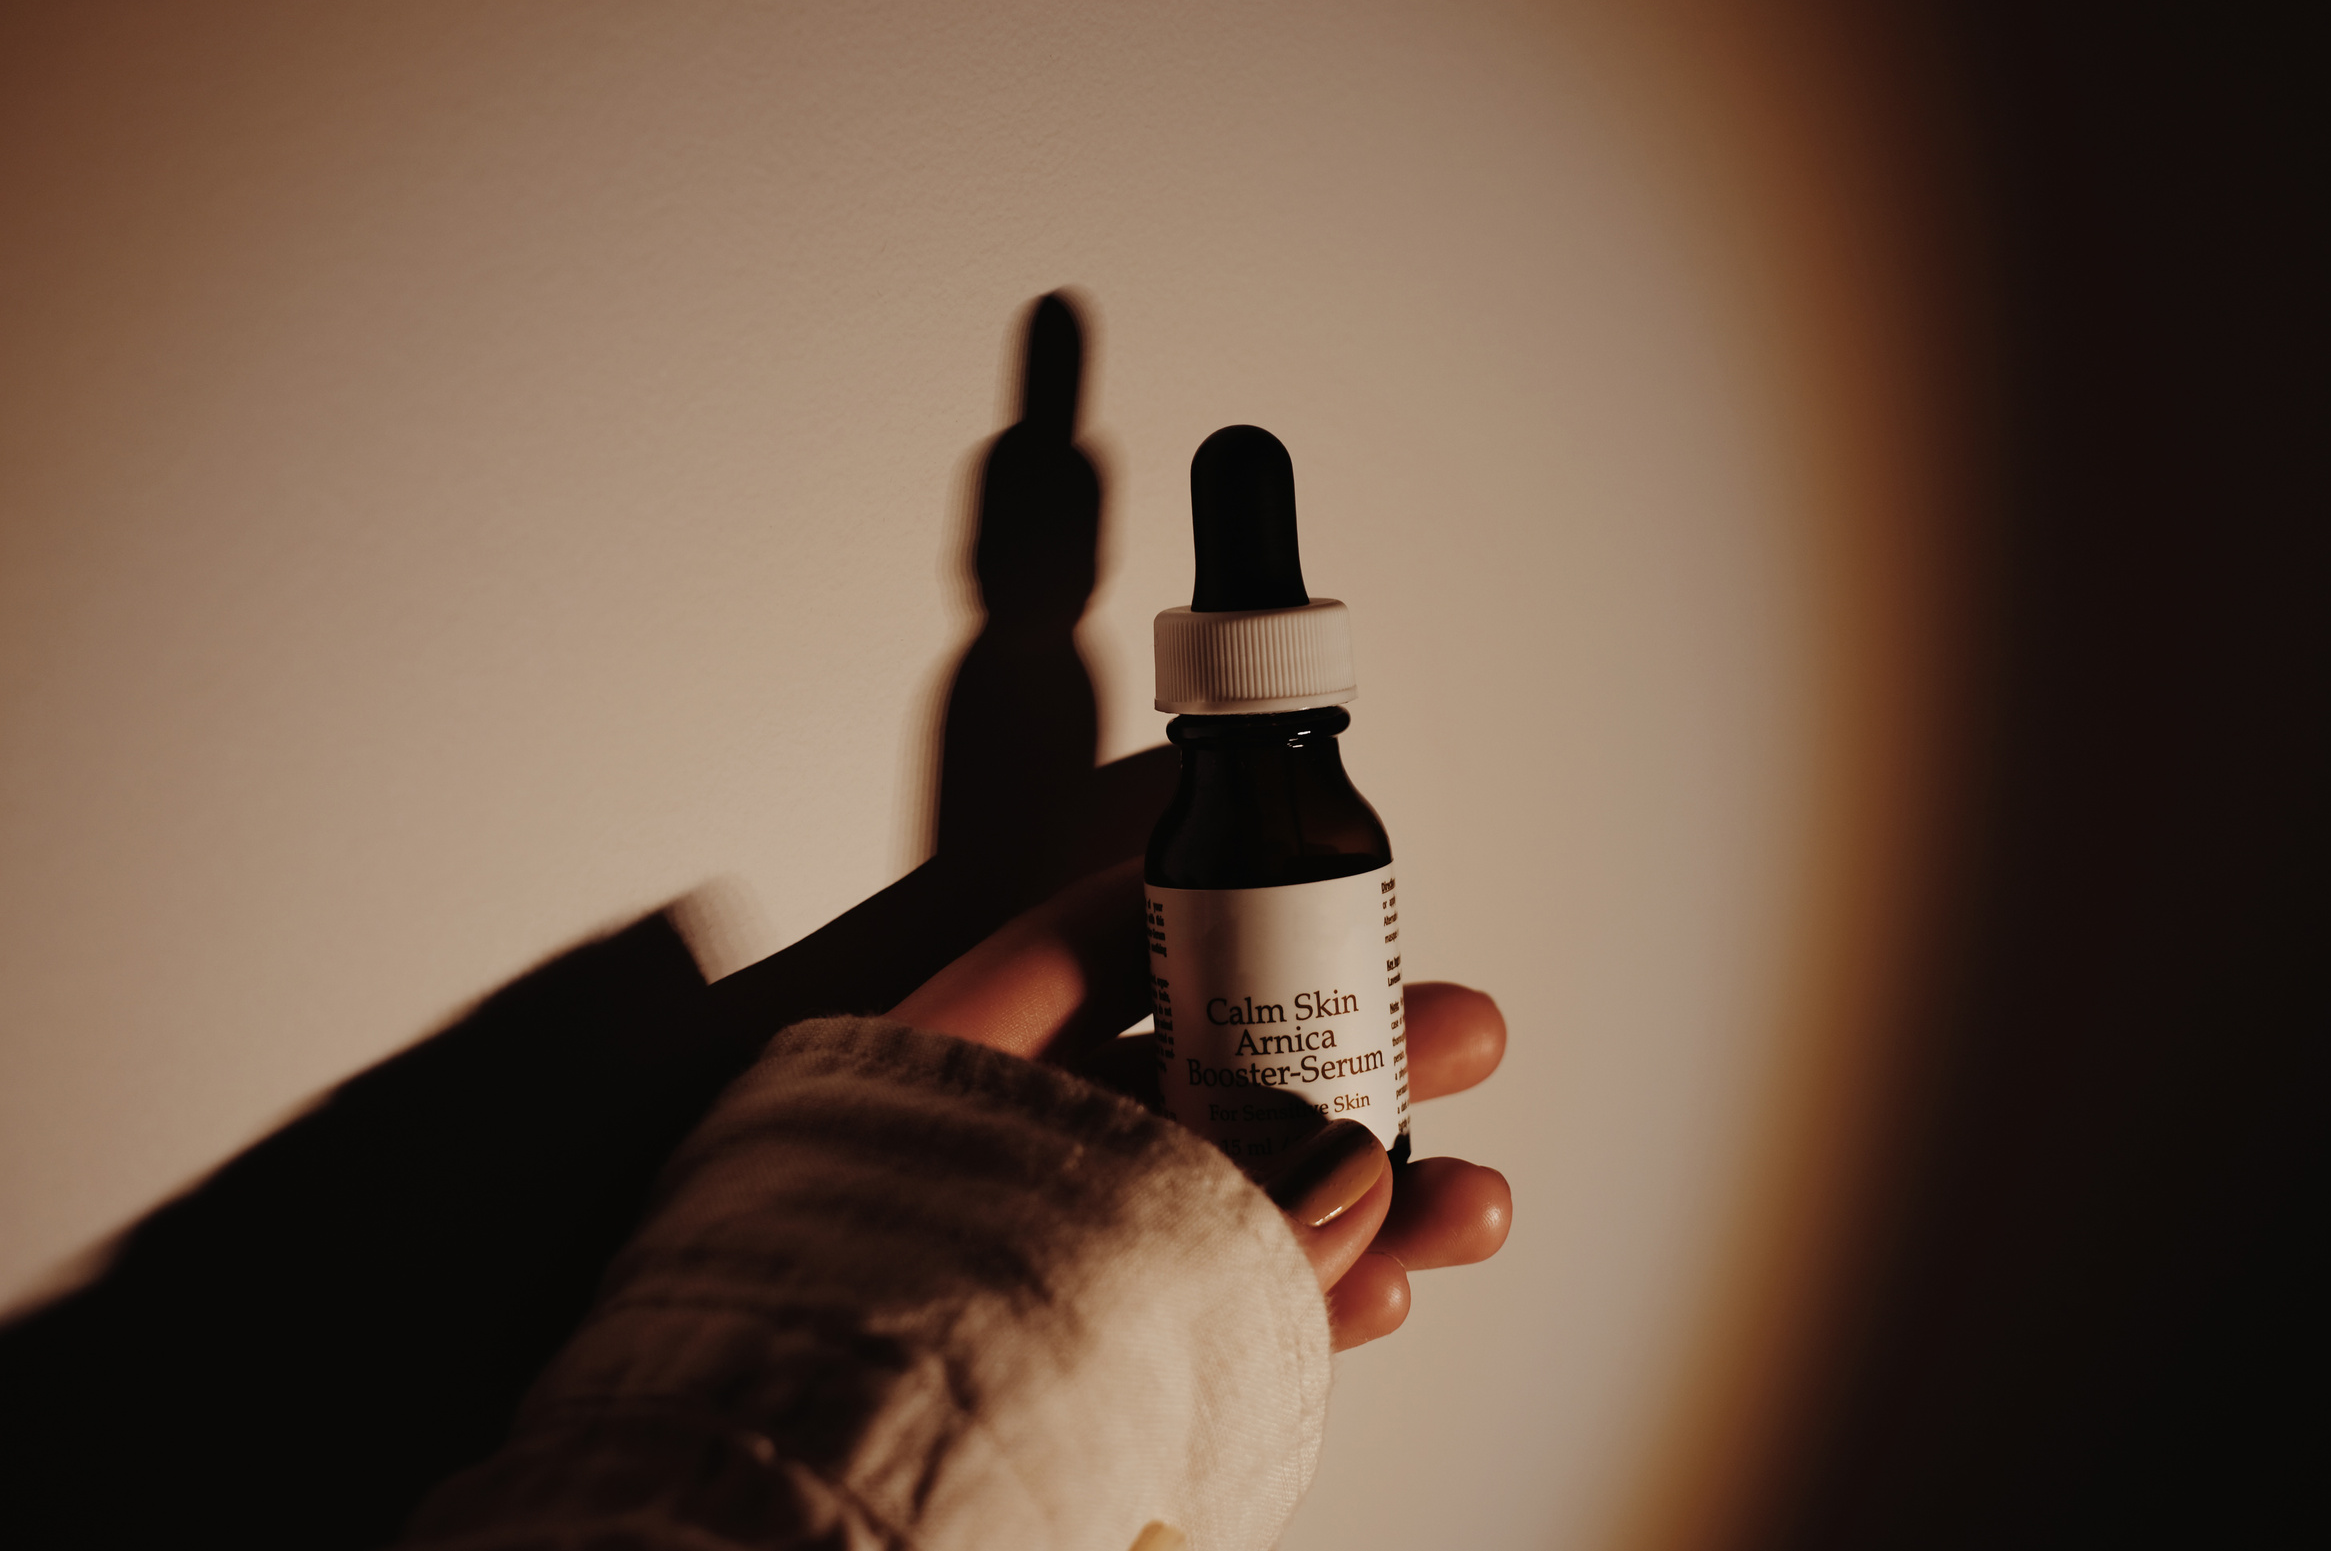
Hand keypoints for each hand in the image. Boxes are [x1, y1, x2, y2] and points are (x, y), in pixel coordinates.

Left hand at [889, 860, 1510, 1349]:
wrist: (807, 1529)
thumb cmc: (852, 1366)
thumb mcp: (1061, 1238)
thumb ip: (1212, 1210)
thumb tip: (1357, 1171)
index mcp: (942, 1076)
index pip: (1082, 950)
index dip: (1214, 910)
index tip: (1322, 892)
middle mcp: (1002, 1159)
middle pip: (1198, 1074)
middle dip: (1348, 1060)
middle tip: (1459, 1039)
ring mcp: (1044, 1266)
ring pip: (1227, 1203)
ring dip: (1365, 1203)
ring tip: (1475, 1203)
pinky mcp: (1082, 1366)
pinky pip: (1210, 1311)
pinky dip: (1305, 1303)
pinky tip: (1392, 1293)